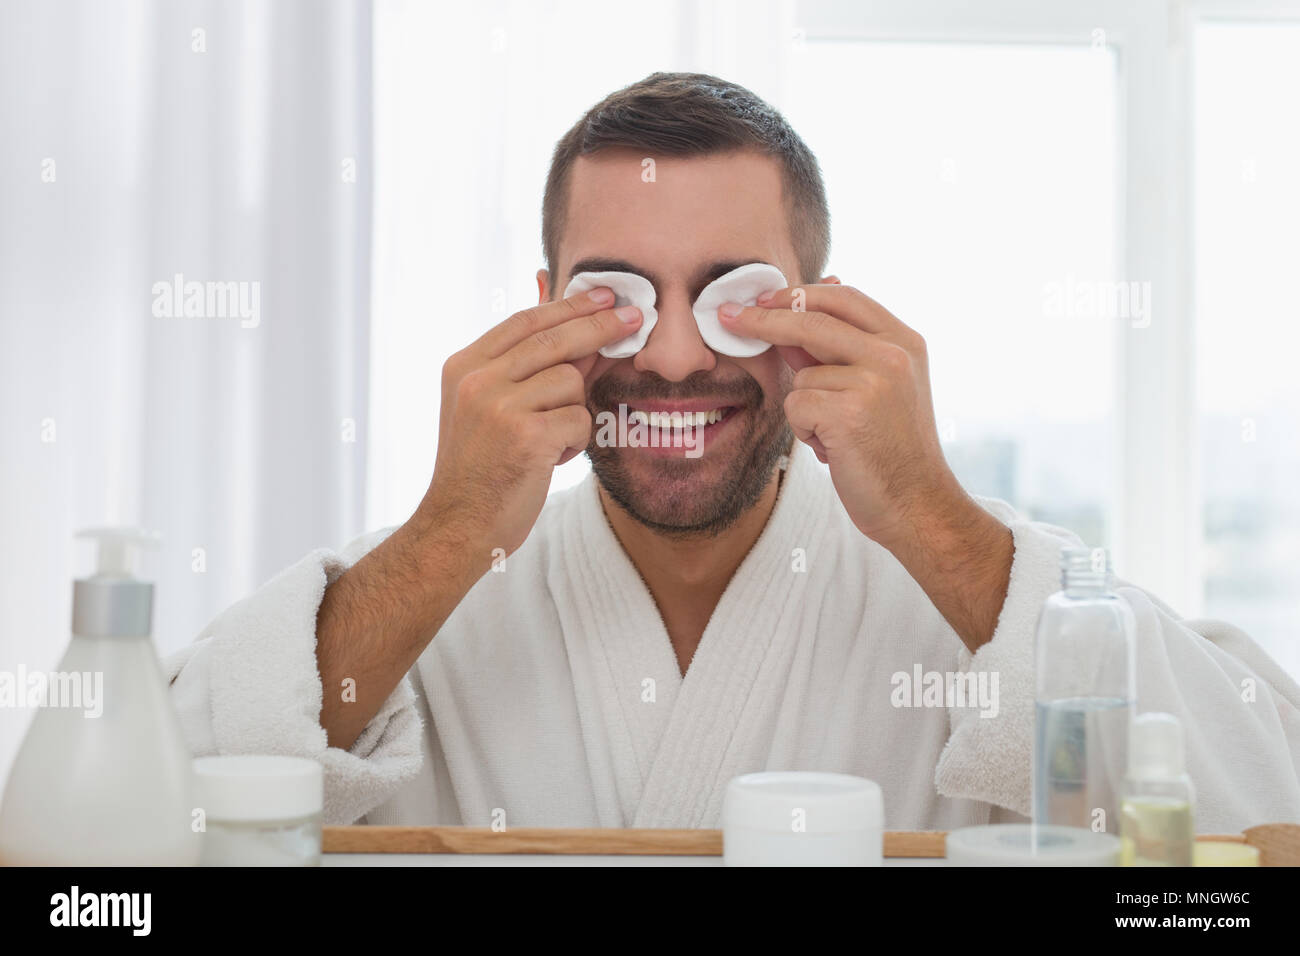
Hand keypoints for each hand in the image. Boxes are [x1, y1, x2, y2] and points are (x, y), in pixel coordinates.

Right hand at [418, 288, 642, 557]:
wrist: (457, 526)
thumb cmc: (480, 471)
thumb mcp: (485, 409)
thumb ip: (522, 371)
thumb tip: (582, 334)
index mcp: (464, 366)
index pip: (524, 321)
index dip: (567, 306)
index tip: (602, 295)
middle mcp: (477, 380)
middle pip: (554, 338)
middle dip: (600, 326)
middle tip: (635, 317)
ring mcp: (499, 406)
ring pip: (571, 382)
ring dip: (574, 412)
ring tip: (549, 441)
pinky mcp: (526, 436)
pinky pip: (578, 419)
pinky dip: (574, 442)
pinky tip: (550, 460)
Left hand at [719, 283, 960, 546]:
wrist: (917, 505)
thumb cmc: (891, 451)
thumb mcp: (878, 388)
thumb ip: (841, 351)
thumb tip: (794, 311)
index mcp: (905, 342)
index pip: (844, 298)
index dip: (799, 293)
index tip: (765, 296)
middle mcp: (894, 354)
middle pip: (812, 320)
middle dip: (763, 318)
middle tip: (729, 317)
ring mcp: (874, 380)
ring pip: (801, 374)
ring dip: (806, 408)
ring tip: (837, 436)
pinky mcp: (849, 411)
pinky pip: (796, 405)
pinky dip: (805, 431)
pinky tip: (834, 450)